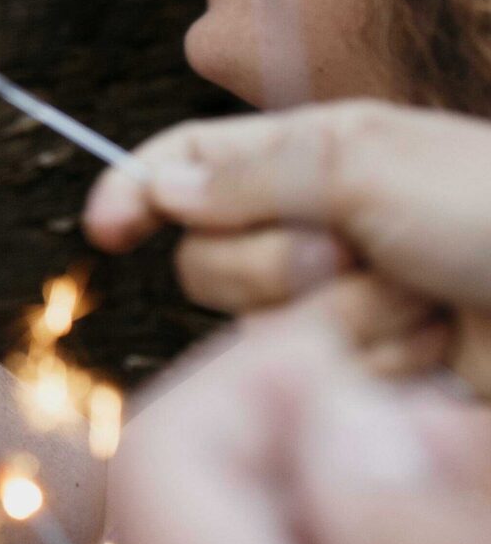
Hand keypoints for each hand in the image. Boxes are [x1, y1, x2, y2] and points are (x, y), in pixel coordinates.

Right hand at [85, 101, 490, 393]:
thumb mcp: (368, 164)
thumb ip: (251, 175)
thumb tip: (161, 186)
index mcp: (312, 159)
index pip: (188, 163)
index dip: (136, 190)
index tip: (107, 229)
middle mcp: (318, 228)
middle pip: (209, 262)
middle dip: (277, 268)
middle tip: (359, 254)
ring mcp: (345, 305)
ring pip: (259, 332)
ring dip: (341, 322)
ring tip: (422, 303)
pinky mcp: (374, 375)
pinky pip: (319, 384)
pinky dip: (375, 368)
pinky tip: (437, 348)